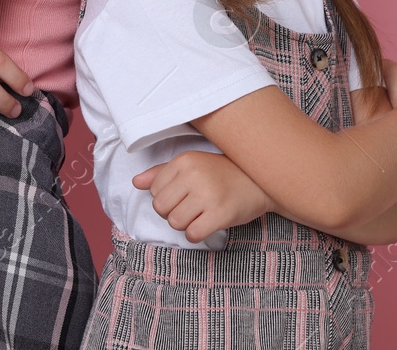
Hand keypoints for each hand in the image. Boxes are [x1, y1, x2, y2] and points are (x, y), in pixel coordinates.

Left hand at [131, 150, 272, 244]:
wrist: (260, 182)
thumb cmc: (221, 173)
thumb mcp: (192, 165)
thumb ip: (161, 173)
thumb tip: (136, 182)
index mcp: (184, 161)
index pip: (154, 190)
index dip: (165, 198)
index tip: (183, 196)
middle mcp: (194, 175)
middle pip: (161, 208)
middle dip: (172, 213)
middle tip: (191, 208)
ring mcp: (208, 195)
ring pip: (175, 222)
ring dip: (185, 224)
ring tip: (199, 215)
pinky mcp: (221, 214)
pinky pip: (192, 234)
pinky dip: (196, 234)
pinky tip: (206, 225)